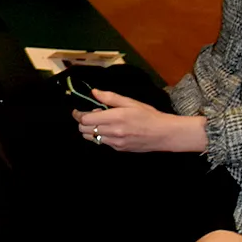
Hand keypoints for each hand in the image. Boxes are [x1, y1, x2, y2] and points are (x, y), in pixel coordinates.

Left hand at [73, 93, 208, 153]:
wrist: (163, 134)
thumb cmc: (149, 115)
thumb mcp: (130, 102)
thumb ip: (110, 98)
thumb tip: (94, 92)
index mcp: (115, 117)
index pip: (86, 120)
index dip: (78, 115)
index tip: (77, 111)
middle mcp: (113, 132)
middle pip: (84, 130)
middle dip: (82, 122)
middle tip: (91, 115)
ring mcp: (115, 142)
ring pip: (91, 138)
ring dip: (90, 130)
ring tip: (101, 122)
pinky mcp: (118, 149)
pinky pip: (102, 143)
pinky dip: (101, 136)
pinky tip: (110, 130)